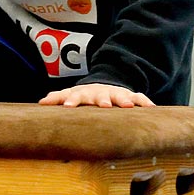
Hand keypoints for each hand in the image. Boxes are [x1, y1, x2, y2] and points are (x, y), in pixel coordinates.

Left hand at [38, 83, 154, 107]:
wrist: (104, 86)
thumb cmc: (84, 96)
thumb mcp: (70, 95)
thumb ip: (57, 98)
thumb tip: (41, 103)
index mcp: (84, 94)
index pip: (76, 96)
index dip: (73, 101)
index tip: (69, 107)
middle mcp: (101, 92)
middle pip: (101, 95)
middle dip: (103, 100)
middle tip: (105, 105)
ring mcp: (116, 94)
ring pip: (121, 96)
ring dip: (124, 100)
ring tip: (129, 106)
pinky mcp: (130, 96)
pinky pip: (139, 98)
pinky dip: (145, 102)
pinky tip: (152, 108)